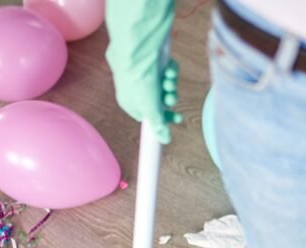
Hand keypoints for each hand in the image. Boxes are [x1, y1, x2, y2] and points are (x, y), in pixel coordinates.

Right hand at [105, 0, 180, 143]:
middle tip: (172, 98)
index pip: (147, 115)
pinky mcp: (151, 59)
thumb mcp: (150, 109)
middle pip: (158, 99)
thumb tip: (165, 140)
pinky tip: (168, 69)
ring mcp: (143, 72)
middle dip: (168, 99)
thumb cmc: (138, 81)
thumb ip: (158, 125)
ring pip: (164, 84)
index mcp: (129, 102)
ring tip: (168, 81)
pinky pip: (166, 68)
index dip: (163, 117)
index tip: (177, 118)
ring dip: (169, 85)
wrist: (137, 50)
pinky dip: (170, 70)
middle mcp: (135, 87)